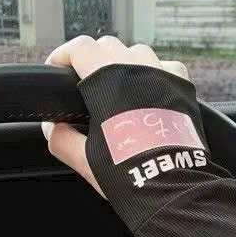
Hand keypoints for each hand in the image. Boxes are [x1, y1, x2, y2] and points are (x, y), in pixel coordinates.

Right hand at [42, 36, 189, 198]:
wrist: (174, 190)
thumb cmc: (132, 176)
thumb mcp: (86, 161)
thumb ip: (61, 139)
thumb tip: (52, 127)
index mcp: (109, 80)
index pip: (79, 48)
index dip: (62, 56)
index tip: (57, 70)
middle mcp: (137, 69)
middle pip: (107, 46)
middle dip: (92, 61)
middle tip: (86, 85)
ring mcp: (163, 75)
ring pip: (137, 53)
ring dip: (123, 65)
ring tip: (117, 90)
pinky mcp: (183, 88)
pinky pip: (165, 67)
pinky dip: (153, 74)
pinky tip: (148, 96)